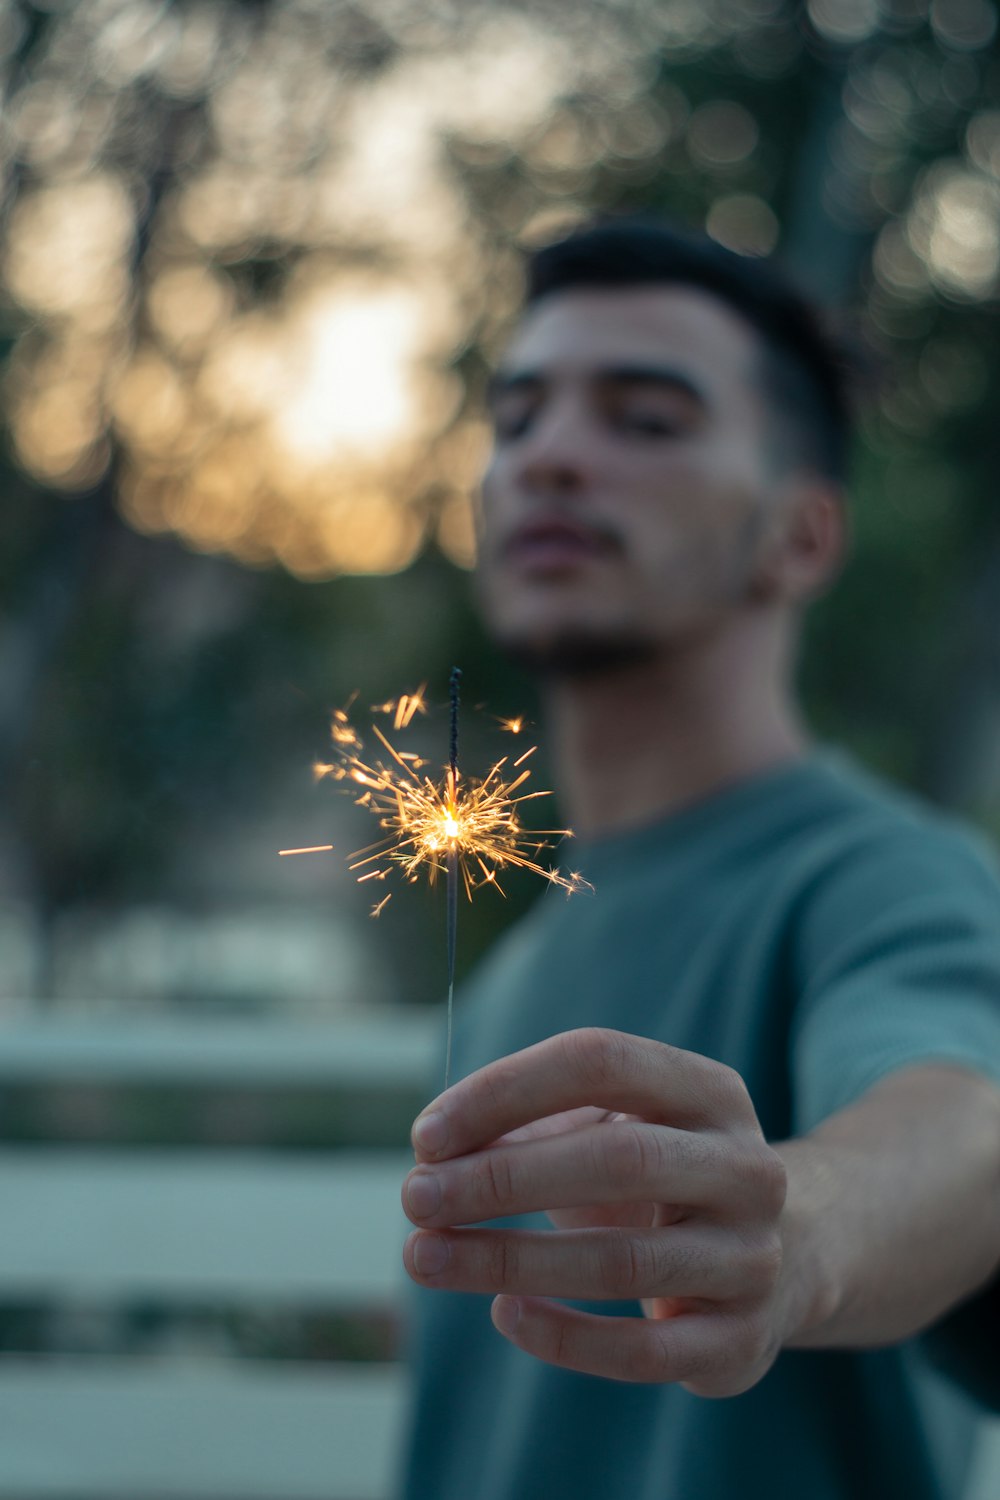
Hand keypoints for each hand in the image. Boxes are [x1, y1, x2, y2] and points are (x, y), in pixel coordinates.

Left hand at [402, 1027, 789, 1393]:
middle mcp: (746, 1166)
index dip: (506, 1090)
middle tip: (414, 1197)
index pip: (600, 1061)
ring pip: (623, 1260)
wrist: (782, 1259)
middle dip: (501, 1178)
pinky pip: (644, 1351)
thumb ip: (528, 1127)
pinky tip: (502, 1314)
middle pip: (618, 1158)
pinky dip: (565, 1336)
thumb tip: (434, 1153)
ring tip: (426, 1257)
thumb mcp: (608, 1131)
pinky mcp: (742, 1341)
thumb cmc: (655, 1180)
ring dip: (507, 1259)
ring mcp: (752, 1257)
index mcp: (708, 1090)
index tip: (425, 1135)